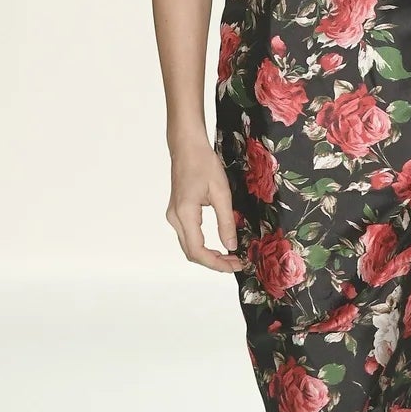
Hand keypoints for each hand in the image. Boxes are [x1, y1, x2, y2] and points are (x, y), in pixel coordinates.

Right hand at [167, 143, 245, 272]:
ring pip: (189, 247)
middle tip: (236, 262)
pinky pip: (188, 237)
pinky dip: (202, 246)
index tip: (235, 264)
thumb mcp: (221, 192)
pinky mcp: (176, 213)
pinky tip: (218, 245)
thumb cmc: (203, 163)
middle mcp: (175, 218)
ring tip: (230, 256)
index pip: (198, 250)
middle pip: (192, 253)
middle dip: (214, 262)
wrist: (187, 147)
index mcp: (185, 213)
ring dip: (208, 256)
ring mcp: (173, 216)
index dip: (217, 263)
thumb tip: (231, 245)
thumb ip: (226, 221)